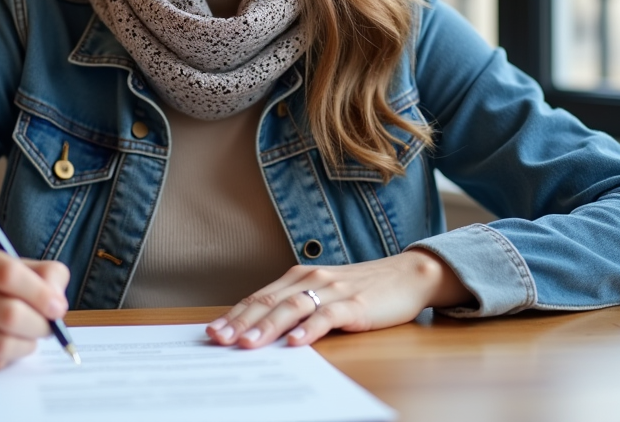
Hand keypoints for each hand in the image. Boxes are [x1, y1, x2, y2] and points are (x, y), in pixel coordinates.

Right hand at [0, 242, 69, 370]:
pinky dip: (8, 358)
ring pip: (1, 345)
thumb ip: (46, 275)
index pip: (9, 274)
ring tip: (28, 336)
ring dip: (26, 345)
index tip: (58, 308)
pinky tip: (5, 345)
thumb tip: (57, 304)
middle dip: (40, 326)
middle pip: (9, 314)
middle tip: (48, 327)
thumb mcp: (14, 265)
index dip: (40, 294)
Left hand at [206, 249, 471, 348]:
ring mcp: (333, 290)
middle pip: (269, 301)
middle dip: (241, 322)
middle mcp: (312, 279)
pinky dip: (310, 329)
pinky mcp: (355, 303)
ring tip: (248, 343)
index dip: (235, 314)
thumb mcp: (325, 294)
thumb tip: (261, 330)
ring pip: (293, 307)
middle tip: (218, 340)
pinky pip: (328, 316)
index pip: (260, 297)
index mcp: (300, 277)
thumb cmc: (363, 289)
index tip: (212, 332)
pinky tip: (296, 343)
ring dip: (268, 326)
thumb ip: (297, 306)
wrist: (407, 275)